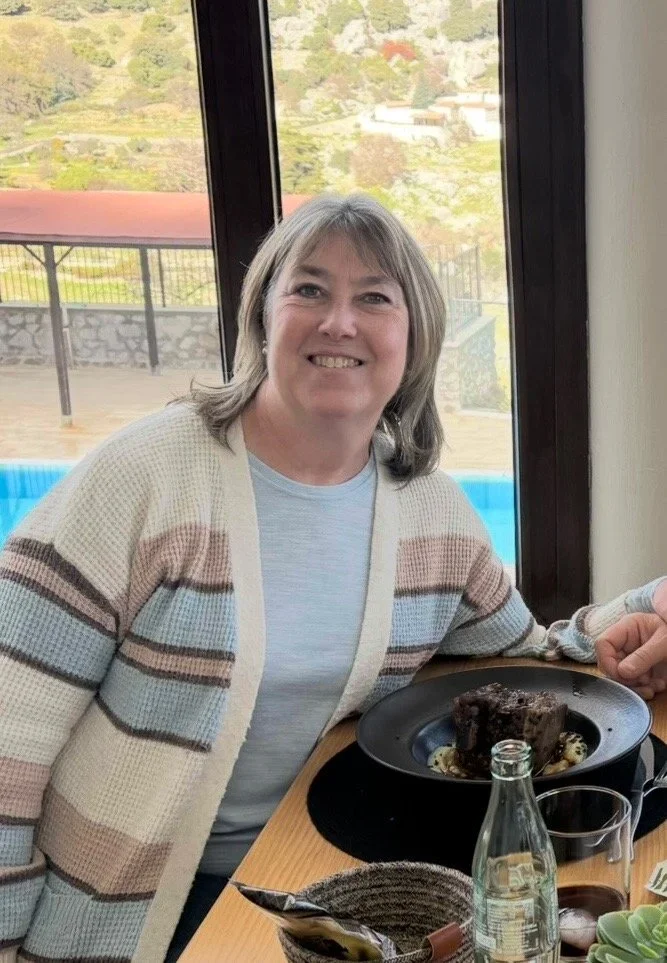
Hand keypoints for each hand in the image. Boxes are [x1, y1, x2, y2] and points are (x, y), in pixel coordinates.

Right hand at [596, 579, 666, 699]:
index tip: (620, 674)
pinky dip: (643, 689)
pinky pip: (632, 684)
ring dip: (634, 686)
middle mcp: (626, 643)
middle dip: (623, 677)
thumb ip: (643, 656)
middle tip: (642, 683)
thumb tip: (622, 672)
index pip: (603, 642)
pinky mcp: (640, 670)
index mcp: (628, 628)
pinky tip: (657, 686)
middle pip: (609, 662)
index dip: (606, 660)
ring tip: (652, 687)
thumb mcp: (663, 642)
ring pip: (619, 676)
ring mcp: (632, 657)